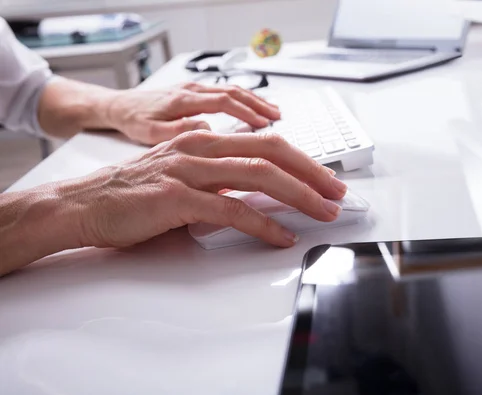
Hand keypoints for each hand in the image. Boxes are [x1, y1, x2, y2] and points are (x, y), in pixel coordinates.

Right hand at [54, 131, 346, 249]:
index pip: (266, 143)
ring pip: (257, 176)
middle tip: (336, 193)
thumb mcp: (186, 180)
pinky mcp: (176, 198)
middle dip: (311, 173)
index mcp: (205, 142)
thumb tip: (261, 200)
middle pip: (270, 152)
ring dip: (297, 196)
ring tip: (322, 212)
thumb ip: (222, 184)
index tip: (325, 179)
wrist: (85, 204)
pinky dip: (262, 224)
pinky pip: (230, 210)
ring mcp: (188, 171)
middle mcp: (200, 149)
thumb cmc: (135, 194)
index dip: (302, 160)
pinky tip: (281, 236)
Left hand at [105, 82, 280, 144]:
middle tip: (277, 117)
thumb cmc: (133, 120)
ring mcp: (194, 89)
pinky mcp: (195, 91)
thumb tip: (207, 128)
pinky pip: (225, 91)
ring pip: (232, 89)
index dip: (245, 112)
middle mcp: (191, 90)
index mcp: (183, 100)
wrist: (118, 106)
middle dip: (258, 104)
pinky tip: (253, 107)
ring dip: (254, 100)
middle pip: (233, 92)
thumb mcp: (149, 133)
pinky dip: (243, 98)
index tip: (262, 124)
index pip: (222, 101)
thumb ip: (177, 131)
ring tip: (273, 112)